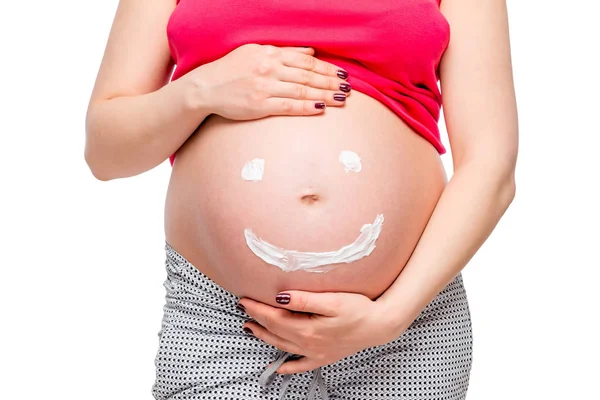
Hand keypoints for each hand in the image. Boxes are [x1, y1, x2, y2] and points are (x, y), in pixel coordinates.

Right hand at [187, 44, 351, 119]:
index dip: (326, 68)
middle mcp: (269, 68)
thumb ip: (284, 52)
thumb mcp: (255, 52)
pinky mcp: (259, 105)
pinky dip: (306, 106)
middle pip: (307, 75)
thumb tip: (310, 51)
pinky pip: (288, 105)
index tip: (341, 74)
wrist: (205, 87)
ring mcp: (264, 87)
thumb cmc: (230, 69)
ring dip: (324, 94)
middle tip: (348, 88)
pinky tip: (321, 108)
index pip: (305, 61)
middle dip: (330, 82)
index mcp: (270, 54)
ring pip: (301, 90)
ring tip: (341, 99)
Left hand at [238, 290, 402, 373]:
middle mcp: (308, 344)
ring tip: (251, 329)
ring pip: (283, 346)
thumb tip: (280, 296)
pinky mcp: (324, 357)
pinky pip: (301, 365)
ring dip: (265, 337)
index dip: (257, 308)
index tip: (245, 299)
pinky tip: (279, 367)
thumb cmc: (359, 309)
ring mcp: (316, 353)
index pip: (274, 318)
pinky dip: (288, 366)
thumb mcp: (332, 300)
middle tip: (243, 310)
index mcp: (307, 329)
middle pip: (275, 332)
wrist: (381, 325)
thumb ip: (304, 299)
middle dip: (257, 320)